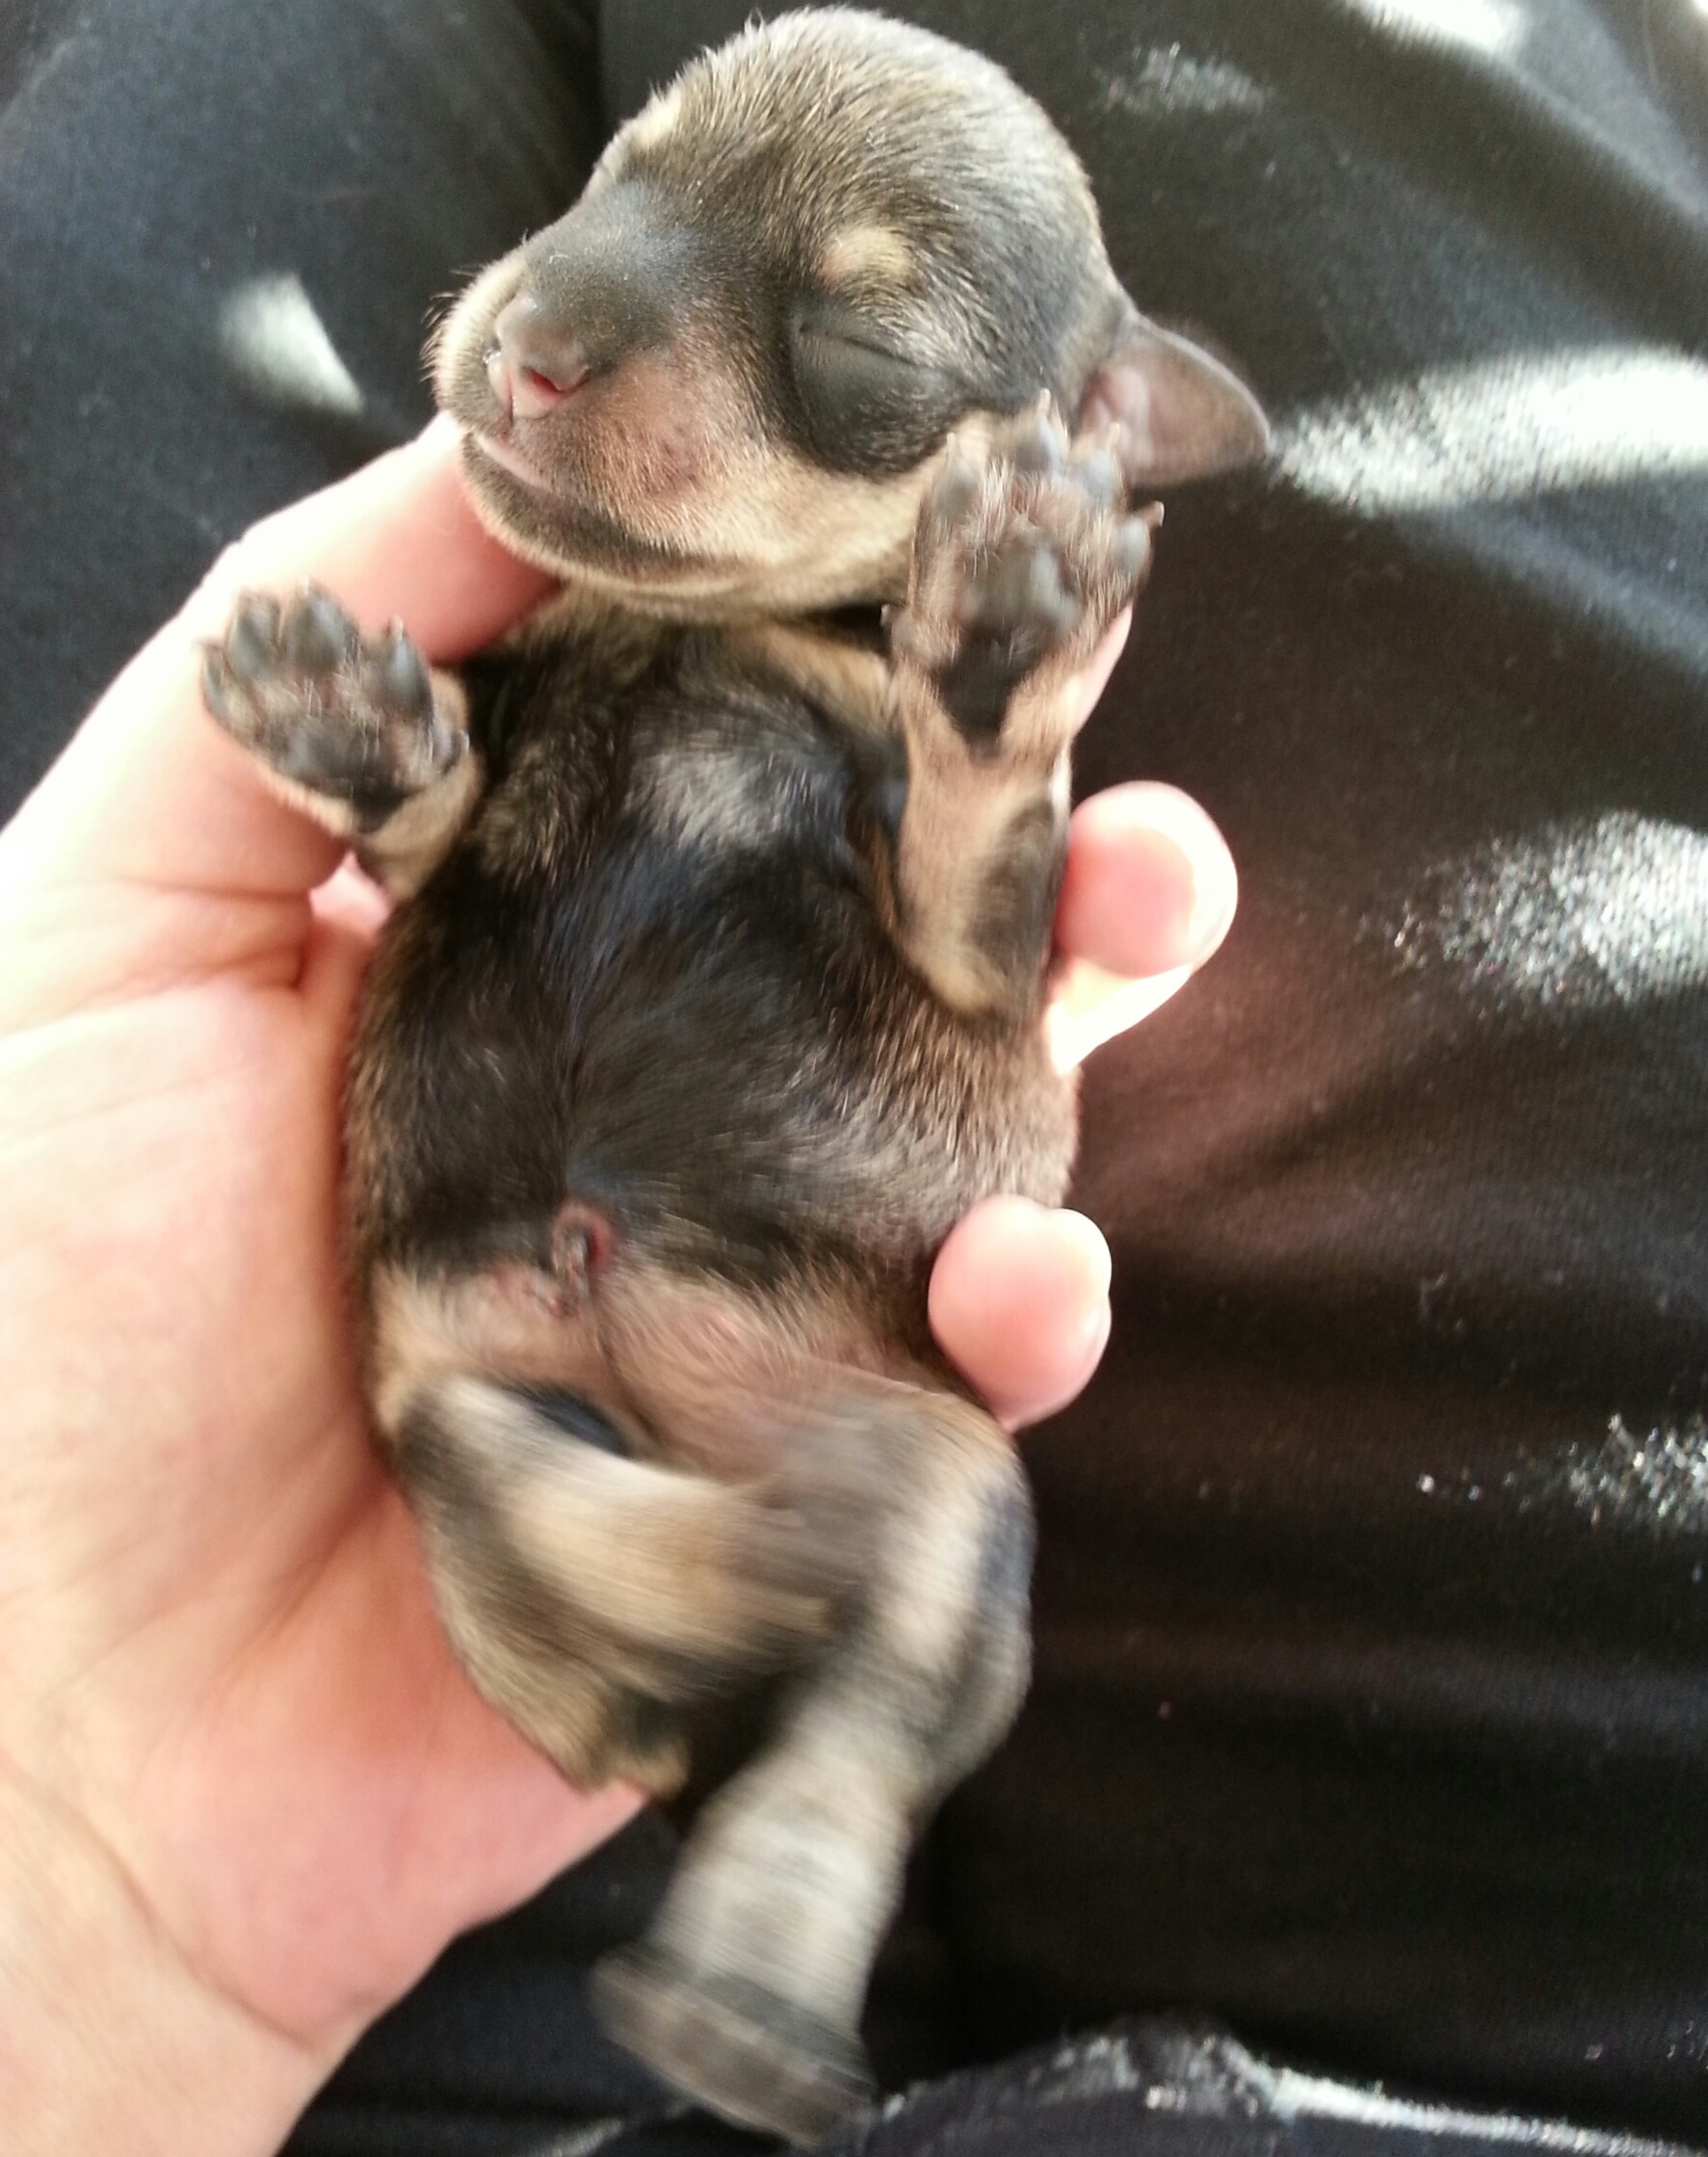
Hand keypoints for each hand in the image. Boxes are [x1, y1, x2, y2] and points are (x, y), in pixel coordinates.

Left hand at [0, 422, 1233, 2156]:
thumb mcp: (98, 908)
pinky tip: (1014, 1286)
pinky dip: (1033, 1312)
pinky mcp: (795, 1450)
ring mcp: (736, 1266)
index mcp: (507, 928)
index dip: (841, 631)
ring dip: (1088, 1005)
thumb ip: (287, 659)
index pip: (716, 741)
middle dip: (1022, 795)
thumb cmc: (34, 1297)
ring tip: (1147, 915)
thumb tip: (515, 439)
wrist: (58, 1717)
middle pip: (882, 907)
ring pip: (973, 1106)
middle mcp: (650, 1074)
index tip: (953, 514)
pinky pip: (970, 1365)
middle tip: (1099, 695)